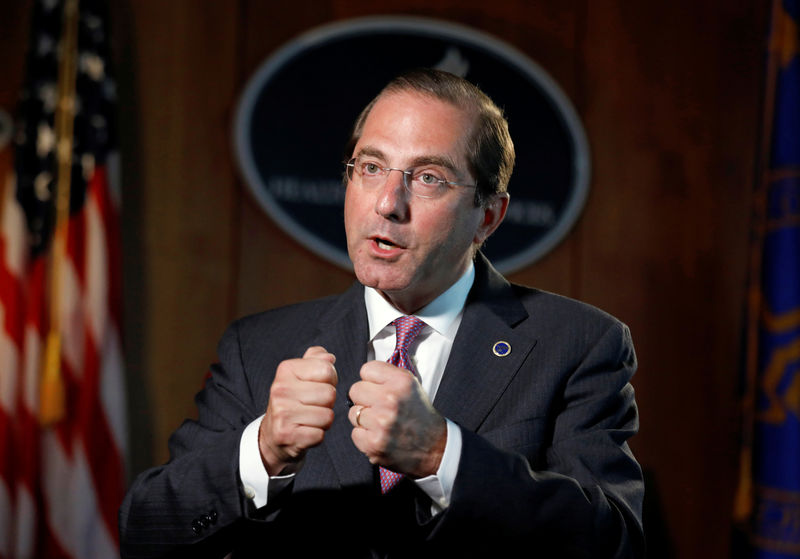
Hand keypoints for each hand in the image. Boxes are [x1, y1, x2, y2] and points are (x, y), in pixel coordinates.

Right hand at [259, 346, 337, 475]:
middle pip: (330, 394)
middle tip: (313, 405)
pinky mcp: (286, 435)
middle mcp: (281, 390)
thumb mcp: (301, 375)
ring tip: (309, 418)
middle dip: (328, 402)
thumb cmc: (293, 400)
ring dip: (324, 420)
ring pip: (328, 416)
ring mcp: (282, 413)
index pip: (327, 370)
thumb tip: (330, 358)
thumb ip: (317, 360)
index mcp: (286, 370)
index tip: (317, 386)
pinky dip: (317, 435)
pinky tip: (305, 431)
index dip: (330, 380)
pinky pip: (320, 434)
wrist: (273, 432)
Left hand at [348, 361, 445, 477]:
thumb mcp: (411, 385)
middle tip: (378, 407)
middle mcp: (390, 399)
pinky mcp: (373, 444)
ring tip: (381, 423)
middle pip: (355, 390)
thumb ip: (387, 376)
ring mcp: (381, 423)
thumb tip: (364, 375)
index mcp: (401, 381)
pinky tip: (380, 436)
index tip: (378, 388)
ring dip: (364, 419)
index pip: (366, 370)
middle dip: (365, 398)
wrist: (434, 446)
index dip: (371, 380)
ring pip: (353, 413)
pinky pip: (355, 433)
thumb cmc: (419, 415)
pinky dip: (365, 437)